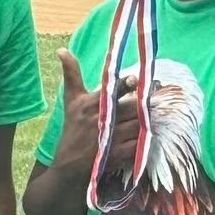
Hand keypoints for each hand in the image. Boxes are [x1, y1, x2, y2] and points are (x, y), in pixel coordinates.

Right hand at [51, 49, 143, 180]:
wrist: (68, 165)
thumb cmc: (72, 128)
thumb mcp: (70, 100)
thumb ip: (71, 74)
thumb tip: (62, 49)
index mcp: (89, 104)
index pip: (111, 91)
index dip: (126, 85)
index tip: (135, 80)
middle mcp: (99, 120)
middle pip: (131, 107)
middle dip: (142, 106)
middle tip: (153, 102)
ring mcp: (108, 138)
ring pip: (138, 124)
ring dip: (145, 122)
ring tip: (148, 119)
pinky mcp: (116, 155)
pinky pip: (138, 143)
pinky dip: (143, 140)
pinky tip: (143, 137)